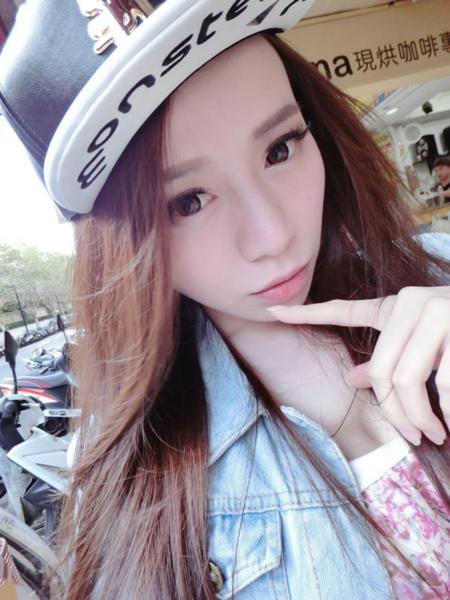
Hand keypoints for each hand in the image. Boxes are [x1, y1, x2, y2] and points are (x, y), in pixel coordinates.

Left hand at [267, 286, 449, 445]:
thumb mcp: (421, 346)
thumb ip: (388, 360)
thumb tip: (353, 380)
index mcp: (396, 307)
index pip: (342, 309)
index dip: (304, 313)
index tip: (271, 313)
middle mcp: (411, 303)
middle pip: (381, 371)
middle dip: (396, 412)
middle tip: (414, 435)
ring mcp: (438, 312)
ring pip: (407, 381)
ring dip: (421, 417)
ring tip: (434, 434)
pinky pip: (444, 384)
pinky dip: (447, 411)